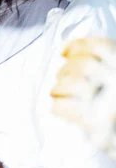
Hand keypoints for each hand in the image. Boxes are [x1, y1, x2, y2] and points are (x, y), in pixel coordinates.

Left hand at [51, 37, 115, 157]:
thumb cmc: (109, 116)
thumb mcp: (110, 84)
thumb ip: (101, 65)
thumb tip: (68, 51)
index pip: (98, 46)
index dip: (76, 46)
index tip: (63, 53)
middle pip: (82, 65)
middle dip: (65, 72)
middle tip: (62, 83)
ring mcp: (105, 102)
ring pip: (70, 83)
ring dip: (57, 89)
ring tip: (58, 95)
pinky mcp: (90, 121)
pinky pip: (62, 106)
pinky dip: (57, 107)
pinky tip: (60, 110)